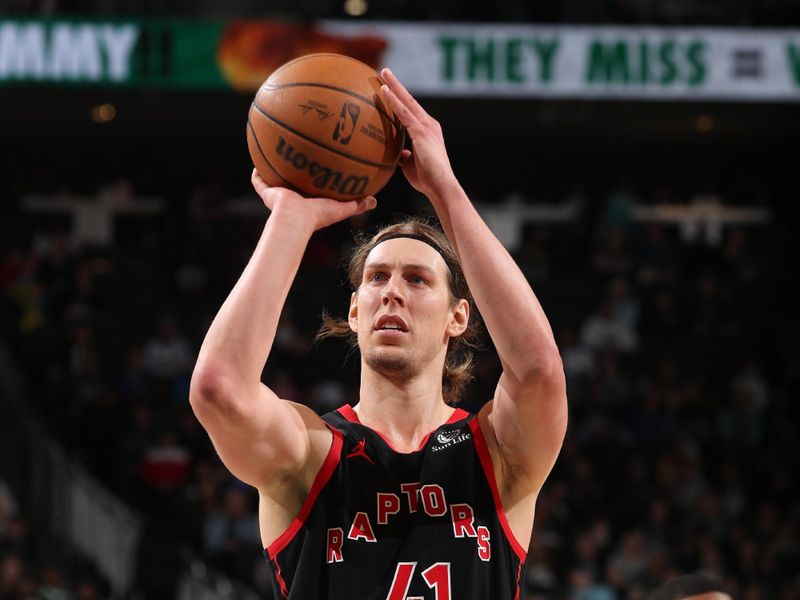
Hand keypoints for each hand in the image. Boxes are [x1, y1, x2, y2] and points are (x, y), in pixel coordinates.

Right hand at [251, 169, 376, 231]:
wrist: (295, 219)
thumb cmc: (317, 216)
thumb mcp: (341, 208)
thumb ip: (357, 204)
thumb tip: (375, 200)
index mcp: (308, 202)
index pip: (311, 189)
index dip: (314, 179)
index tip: (318, 168)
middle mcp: (293, 198)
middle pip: (293, 183)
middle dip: (294, 172)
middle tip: (297, 157)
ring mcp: (278, 195)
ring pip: (275, 179)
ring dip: (274, 168)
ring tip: (275, 153)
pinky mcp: (268, 193)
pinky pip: (259, 181)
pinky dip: (257, 172)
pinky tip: (257, 160)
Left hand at [379, 68, 458, 200]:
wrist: (440, 186)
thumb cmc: (427, 179)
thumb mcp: (411, 164)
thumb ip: (404, 155)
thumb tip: (396, 153)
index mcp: (427, 131)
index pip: (410, 110)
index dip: (399, 98)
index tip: (389, 87)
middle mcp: (428, 124)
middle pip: (409, 100)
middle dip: (397, 85)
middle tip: (384, 72)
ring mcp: (426, 126)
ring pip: (406, 101)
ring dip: (394, 86)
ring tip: (382, 73)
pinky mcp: (421, 132)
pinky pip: (403, 113)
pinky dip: (393, 100)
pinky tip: (383, 90)